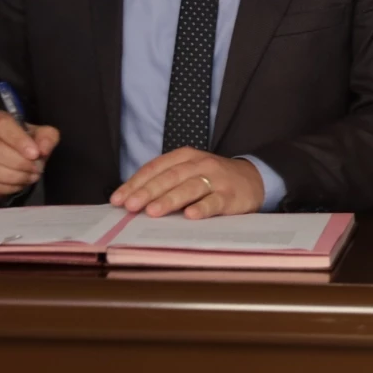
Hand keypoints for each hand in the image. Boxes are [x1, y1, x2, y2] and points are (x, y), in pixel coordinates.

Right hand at [0, 113, 58, 195]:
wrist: (11, 153)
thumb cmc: (25, 142)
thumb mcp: (40, 134)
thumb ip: (46, 137)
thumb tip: (43, 150)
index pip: (4, 125)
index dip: (19, 141)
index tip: (35, 154)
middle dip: (21, 163)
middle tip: (37, 169)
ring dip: (17, 177)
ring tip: (31, 177)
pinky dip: (9, 186)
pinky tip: (19, 183)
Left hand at [111, 149, 264, 218]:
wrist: (254, 179)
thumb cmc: (213, 179)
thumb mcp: (189, 172)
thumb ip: (165, 182)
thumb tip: (130, 201)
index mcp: (186, 156)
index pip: (156, 168)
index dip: (135, 183)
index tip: (118, 200)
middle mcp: (201, 164)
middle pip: (171, 177)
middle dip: (148, 192)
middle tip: (130, 206)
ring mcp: (217, 179)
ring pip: (190, 188)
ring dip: (170, 200)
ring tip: (152, 211)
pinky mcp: (231, 196)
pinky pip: (215, 202)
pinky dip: (202, 208)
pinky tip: (190, 216)